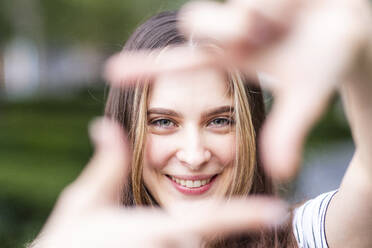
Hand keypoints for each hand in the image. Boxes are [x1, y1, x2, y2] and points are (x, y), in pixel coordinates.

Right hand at [29, 118, 286, 247]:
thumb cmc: (68, 241)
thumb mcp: (85, 201)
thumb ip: (106, 165)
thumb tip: (104, 126)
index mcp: (156, 229)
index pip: (212, 219)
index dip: (246, 214)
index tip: (278, 210)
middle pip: (201, 240)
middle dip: (188, 233)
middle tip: (150, 232)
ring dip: (180, 244)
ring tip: (141, 238)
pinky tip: (149, 243)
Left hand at [104, 0, 371, 179]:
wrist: (355, 23)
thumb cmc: (332, 56)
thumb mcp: (308, 94)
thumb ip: (291, 128)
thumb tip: (279, 170)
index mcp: (233, 58)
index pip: (180, 63)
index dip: (148, 68)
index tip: (112, 73)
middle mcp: (230, 32)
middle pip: (195, 23)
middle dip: (230, 30)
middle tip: (265, 33)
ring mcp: (239, 6)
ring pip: (213, 6)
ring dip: (248, 18)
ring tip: (278, 21)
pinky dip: (267, 2)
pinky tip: (288, 5)